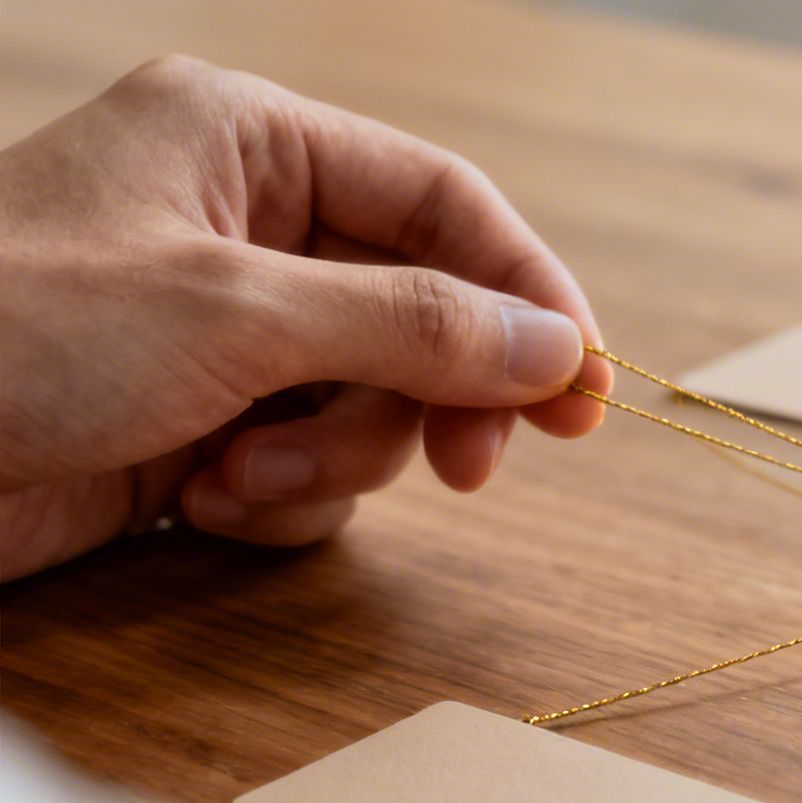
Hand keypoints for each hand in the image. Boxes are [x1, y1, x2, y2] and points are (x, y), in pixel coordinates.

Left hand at [0, 56, 611, 580]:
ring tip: (232, 483)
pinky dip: (275, 501)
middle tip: (468, 473)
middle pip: (424, 316)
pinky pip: (308, 467)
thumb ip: (413, 327)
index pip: (445, 205)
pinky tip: (194, 503)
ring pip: (373, 405)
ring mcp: (221, 335)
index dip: (532, 295)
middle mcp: (245, 230)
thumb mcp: (236, 314)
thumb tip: (558, 347)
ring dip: (328, 462)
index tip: (590, 392)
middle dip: (427, 401)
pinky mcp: (196, 426)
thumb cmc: (9, 332)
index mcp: (249, 144)